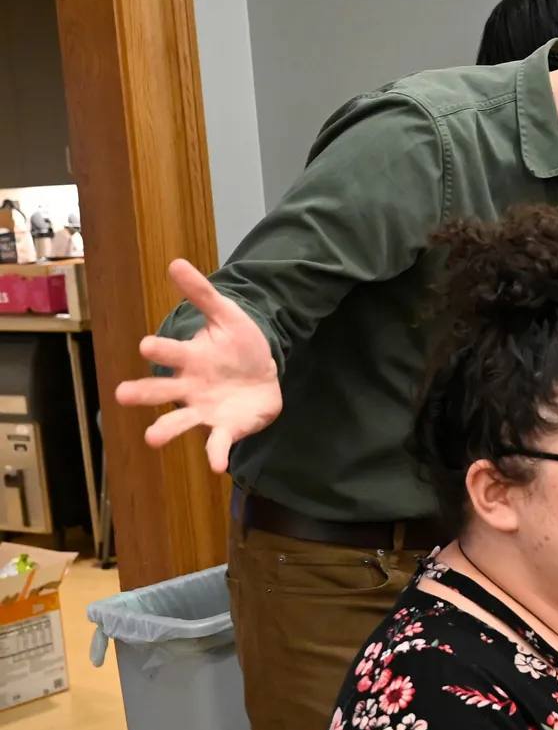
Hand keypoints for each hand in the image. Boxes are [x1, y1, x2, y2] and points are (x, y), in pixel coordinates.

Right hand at [114, 259, 280, 472]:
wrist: (265, 373)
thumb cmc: (238, 344)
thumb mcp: (226, 316)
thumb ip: (202, 294)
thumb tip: (175, 263)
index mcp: (189, 357)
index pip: (169, 351)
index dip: (159, 349)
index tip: (147, 346)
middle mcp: (188, 386)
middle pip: (161, 390)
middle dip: (142, 392)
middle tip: (121, 394)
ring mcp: (204, 410)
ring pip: (179, 423)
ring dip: (166, 430)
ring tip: (151, 438)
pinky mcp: (225, 429)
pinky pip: (217, 444)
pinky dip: (216, 455)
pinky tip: (217, 466)